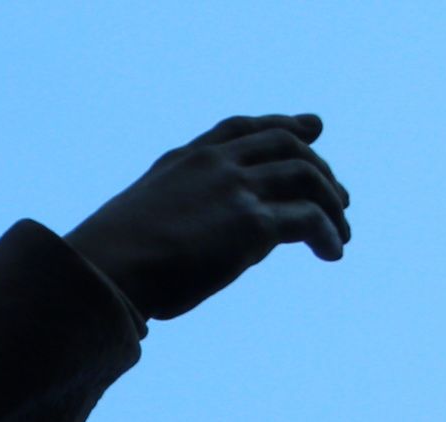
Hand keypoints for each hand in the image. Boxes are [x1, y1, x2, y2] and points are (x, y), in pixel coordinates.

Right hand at [66, 114, 348, 320]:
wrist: (103, 272)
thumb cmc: (108, 263)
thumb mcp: (140, 221)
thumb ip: (172, 217)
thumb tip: (190, 247)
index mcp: (185, 160)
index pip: (242, 128)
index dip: (283, 124)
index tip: (312, 128)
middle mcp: (216, 165)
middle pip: (287, 145)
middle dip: (319, 167)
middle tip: (339, 196)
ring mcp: (236, 189)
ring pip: (307, 177)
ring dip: (331, 202)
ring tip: (341, 231)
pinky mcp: (252, 223)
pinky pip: (308, 219)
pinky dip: (328, 233)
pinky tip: (333, 252)